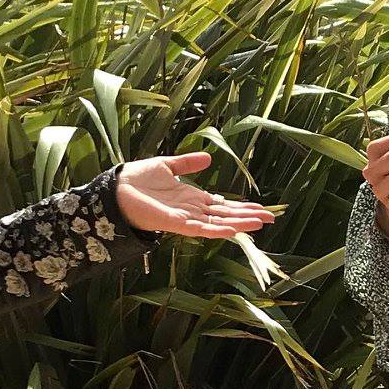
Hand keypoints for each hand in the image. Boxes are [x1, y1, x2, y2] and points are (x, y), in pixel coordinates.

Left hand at [114, 152, 276, 238]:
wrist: (117, 188)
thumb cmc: (137, 179)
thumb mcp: (168, 165)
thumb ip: (188, 163)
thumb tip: (209, 158)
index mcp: (191, 198)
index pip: (222, 205)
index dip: (241, 207)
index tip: (261, 208)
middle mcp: (191, 211)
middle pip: (225, 216)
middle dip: (247, 217)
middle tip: (270, 218)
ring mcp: (185, 219)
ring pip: (218, 224)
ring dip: (239, 224)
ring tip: (260, 224)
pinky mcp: (175, 224)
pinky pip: (200, 229)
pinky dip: (217, 230)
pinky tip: (233, 230)